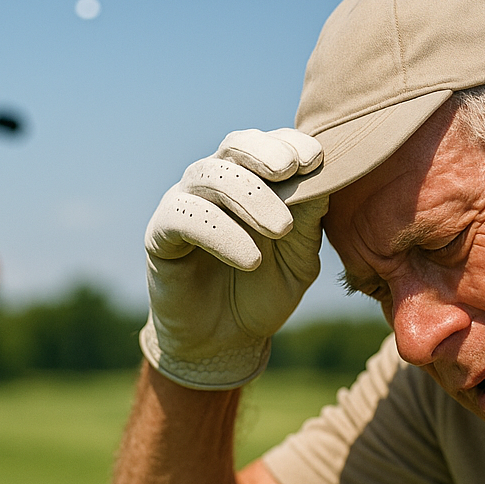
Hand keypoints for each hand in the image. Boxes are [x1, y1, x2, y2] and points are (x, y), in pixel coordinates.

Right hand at [140, 128, 326, 389]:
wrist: (226, 341)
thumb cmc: (263, 293)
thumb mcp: (298, 260)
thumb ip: (309, 223)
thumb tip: (324, 180)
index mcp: (251, 181)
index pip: (267, 145)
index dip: (289, 143)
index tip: (316, 159)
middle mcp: (215, 184)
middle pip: (234, 147)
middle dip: (265, 155)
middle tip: (292, 172)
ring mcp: (184, 204)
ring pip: (209, 176)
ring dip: (249, 196)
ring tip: (281, 229)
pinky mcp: (160, 234)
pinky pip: (184, 216)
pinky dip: (221, 233)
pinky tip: (250, 259)